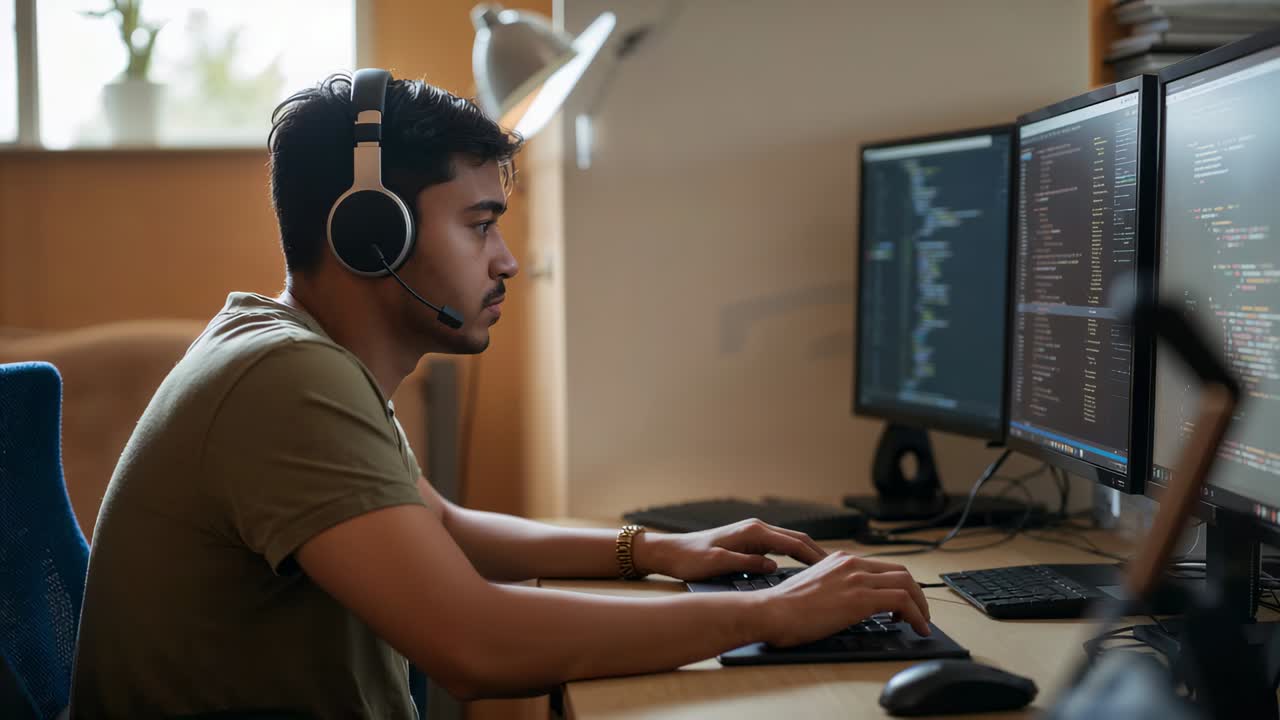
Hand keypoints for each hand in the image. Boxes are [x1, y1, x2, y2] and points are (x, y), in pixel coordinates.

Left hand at [633, 518, 826, 580]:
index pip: (793, 543)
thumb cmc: (689, 559)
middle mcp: (755, 528)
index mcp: (752, 532)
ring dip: (808, 553)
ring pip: (789, 542)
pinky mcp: (747, 540)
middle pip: (796, 539)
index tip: (834, 570)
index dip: (815, 557)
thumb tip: (773, 565)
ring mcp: (752, 533)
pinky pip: (779, 546)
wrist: (668, 552)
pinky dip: (795, 554)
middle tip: (840, 570)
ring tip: (828, 570)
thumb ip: (746, 562)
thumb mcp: (717, 564)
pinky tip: (802, 567)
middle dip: (818, 553)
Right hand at [750, 551, 931, 643]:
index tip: (902, 602)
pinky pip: (903, 601)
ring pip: (907, 584)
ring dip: (920, 605)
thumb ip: (835, 586)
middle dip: (916, 594)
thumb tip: (848, 603)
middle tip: (918, 613)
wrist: (772, 611)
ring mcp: (858, 578)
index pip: (883, 566)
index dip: (900, 585)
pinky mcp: (862, 597)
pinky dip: (916, 615)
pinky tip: (917, 627)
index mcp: (840, 559)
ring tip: (921, 623)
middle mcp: (852, 563)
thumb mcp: (814, 586)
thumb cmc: (784, 607)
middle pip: (901, 572)